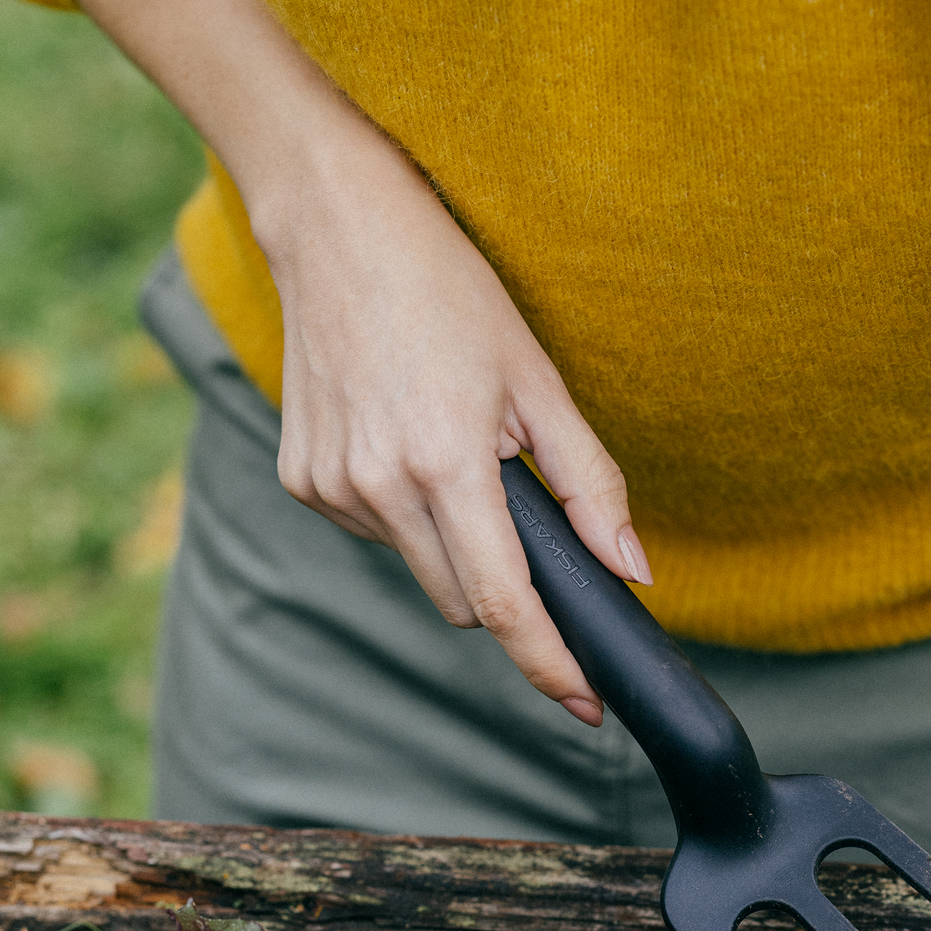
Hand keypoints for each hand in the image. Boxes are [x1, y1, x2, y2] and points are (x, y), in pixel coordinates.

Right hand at [251, 133, 645, 724]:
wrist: (334, 226)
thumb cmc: (448, 291)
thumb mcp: (539, 382)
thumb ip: (590, 486)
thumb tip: (630, 569)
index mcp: (447, 464)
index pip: (505, 605)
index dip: (549, 663)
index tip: (585, 704)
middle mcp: (379, 487)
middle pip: (465, 603)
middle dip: (507, 589)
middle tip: (521, 512)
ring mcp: (331, 488)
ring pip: (423, 572)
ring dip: (454, 544)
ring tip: (451, 446)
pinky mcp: (300, 480)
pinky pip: (379, 536)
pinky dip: (408, 514)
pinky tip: (405, 441)